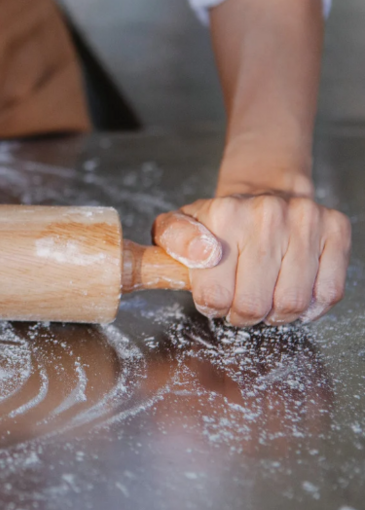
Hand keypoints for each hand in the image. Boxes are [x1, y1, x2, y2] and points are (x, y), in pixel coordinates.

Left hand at [152, 194, 350, 326]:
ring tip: (265, 300)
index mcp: (224, 215)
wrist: (262, 194)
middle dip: (243, 314)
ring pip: (293, 302)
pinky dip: (311, 306)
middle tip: (240, 304)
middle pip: (255, 304)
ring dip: (277, 314)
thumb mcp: (177, 227)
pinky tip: (292, 294)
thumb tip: (201, 255)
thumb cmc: (218, 223)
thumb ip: (173, 242)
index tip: (214, 298)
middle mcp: (267, 215)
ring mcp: (306, 220)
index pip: (215, 295)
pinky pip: (329, 291)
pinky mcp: (336, 230)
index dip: (213, 307)